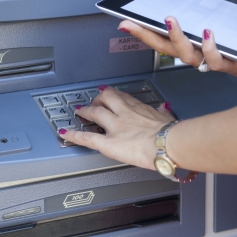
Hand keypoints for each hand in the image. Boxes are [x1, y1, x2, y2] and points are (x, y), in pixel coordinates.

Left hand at [58, 86, 174, 169]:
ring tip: (78, 111)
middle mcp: (123, 113)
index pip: (121, 96)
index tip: (108, 94)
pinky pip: (87, 137)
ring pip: (94, 112)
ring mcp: (114, 127)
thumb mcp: (167, 117)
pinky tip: (64, 133)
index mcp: (138, 108)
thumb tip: (164, 107)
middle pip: (105, 98)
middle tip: (93, 103)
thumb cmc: (171, 133)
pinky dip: (74, 134)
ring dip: (85, 111)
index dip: (112, 95)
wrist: (167, 143)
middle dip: (97, 100)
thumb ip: (163, 112)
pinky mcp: (108, 143)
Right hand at [118, 16, 236, 88]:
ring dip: (177, 39)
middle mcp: (199, 58)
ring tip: (169, 21)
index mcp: (195, 49)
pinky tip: (206, 33)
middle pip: (167, 50)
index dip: (143, 33)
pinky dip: (210, 47)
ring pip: (188, 57)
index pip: (163, 42)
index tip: (126, 23)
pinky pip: (215, 61)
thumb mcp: (221, 36)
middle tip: (130, 24)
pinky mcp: (230, 64)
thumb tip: (185, 14)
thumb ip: (202, 29)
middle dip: (147, 36)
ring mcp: (212, 62)